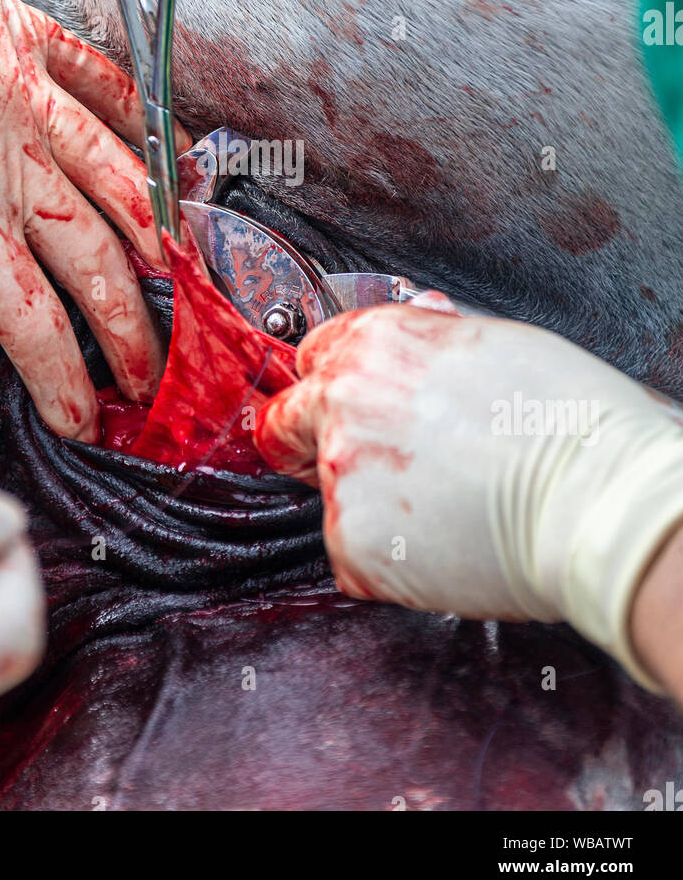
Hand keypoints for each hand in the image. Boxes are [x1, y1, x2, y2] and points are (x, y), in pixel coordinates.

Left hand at [0, 0, 185, 440]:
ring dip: (157, 230)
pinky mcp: (23, 32)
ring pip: (118, 174)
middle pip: (94, 259)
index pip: (32, 319)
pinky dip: (144, 115)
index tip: (84, 418)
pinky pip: (105, 77)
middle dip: (130, 324)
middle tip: (149, 369)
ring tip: (183, 271)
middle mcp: (10, 158)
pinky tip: (172, 146)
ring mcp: (27, 90)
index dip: (64, 379)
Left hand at [257, 298, 682, 690]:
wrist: (591, 500)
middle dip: (313, 441)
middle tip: (372, 461)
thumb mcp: (491, 341)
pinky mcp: (352, 545)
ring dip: (368, 501)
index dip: (333, 383)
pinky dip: (388, 554)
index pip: (312, 358)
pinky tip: (442, 538)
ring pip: (330, 492)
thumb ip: (429, 339)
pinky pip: (354, 552)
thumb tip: (419, 326)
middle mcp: (342, 402)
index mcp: (372, 342)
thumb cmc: (563, 419)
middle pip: (287, 423)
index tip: (348, 403)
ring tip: (442, 502)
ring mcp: (341, 476)